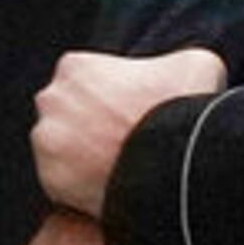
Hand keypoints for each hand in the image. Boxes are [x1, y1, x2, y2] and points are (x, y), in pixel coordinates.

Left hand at [32, 46, 226, 215]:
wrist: (175, 166)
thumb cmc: (182, 109)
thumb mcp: (196, 63)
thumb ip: (174, 60)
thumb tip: (178, 71)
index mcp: (75, 67)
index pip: (85, 77)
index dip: (112, 93)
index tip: (131, 109)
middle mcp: (52, 100)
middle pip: (68, 110)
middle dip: (90, 122)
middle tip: (125, 138)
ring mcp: (48, 142)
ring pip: (62, 146)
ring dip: (82, 153)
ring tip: (119, 164)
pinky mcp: (50, 179)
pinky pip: (63, 180)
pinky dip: (81, 183)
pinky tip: (111, 183)